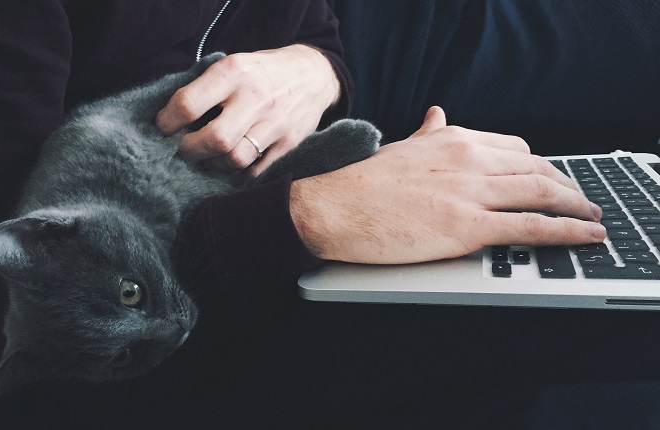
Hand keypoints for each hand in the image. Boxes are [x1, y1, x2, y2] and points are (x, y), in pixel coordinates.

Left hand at [156, 44, 339, 176]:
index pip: (188, 104)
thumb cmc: (262, 71)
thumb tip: (170, 117)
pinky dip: (236, 174)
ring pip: (235, 159)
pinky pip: (255, 171)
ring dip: (213, 165)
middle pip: (214, 139)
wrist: (314, 74)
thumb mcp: (234, 63)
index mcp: (234, 72)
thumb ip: (206, 87)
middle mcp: (255, 97)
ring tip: (207, 159)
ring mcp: (275, 123)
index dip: (167, 122)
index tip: (163, 128)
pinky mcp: (288, 143)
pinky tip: (229, 166)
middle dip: (190, 150)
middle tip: (184, 150)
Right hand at [289, 106, 605, 263]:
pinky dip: (568, 230)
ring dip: (576, 206)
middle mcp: (469, 157)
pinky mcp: (467, 225)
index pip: (516, 147)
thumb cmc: (359, 184)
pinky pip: (532, 226)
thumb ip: (427, 133)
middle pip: (537, 167)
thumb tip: (437, 115)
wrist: (330, 207)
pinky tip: (584, 235)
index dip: (540, 167)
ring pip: (543, 191)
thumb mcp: (400, 148)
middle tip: (579, 202)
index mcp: (452, 139)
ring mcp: (470, 191)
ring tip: (591, 218)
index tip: (550, 180)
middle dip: (565, 186)